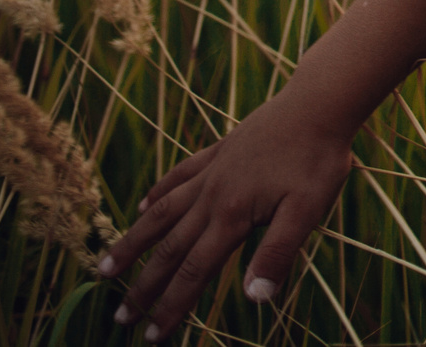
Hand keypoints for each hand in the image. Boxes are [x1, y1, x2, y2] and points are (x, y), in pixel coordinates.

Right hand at [97, 92, 354, 337]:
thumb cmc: (319, 158)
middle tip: (120, 318)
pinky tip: (144, 206)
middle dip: (143, 287)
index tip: (151, 336)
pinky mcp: (219, 150)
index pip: (193, 272)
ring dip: (133, 242)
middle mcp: (211, 195)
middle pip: (168, 249)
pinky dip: (158, 193)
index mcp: (231, 216)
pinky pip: (178, 175)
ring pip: (161, 213)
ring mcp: (212, 171)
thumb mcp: (309, 210)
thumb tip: (254, 299)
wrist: (320, 103)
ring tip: (106, 267)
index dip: (171, 306)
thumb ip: (278, 253)